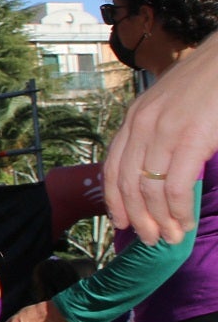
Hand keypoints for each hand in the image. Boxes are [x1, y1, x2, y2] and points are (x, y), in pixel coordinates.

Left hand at [104, 38, 217, 243]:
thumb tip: (159, 170)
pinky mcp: (191, 138)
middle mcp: (142, 125)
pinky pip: (176, 185)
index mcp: (135, 118)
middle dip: (138, 217)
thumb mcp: (173, 106)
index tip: (121, 222)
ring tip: (172, 237)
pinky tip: (186, 221)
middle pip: (127, 183)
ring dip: (161, 219)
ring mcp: (164, 131)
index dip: (115, 200)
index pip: (113, 167)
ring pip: (150, 189)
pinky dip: (180, 210)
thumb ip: (160, 133)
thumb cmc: (210, 82)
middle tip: (151, 239)